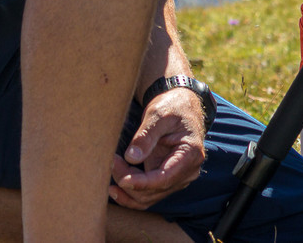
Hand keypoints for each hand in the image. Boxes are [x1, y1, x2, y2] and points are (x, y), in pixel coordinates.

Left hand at [110, 88, 206, 209]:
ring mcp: (178, 178)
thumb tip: (132, 158)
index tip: (121, 179)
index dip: (141, 183)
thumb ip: (146, 135)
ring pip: (148, 197)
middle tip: (112, 160)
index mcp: (190, 153)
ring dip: (127, 187)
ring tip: (113, 166)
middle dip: (129, 180)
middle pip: (154, 190)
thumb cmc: (172, 107)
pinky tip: (115, 188)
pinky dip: (131, 195)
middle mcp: (188, 171)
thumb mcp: (159, 115)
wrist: (181, 106)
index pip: (164, 178)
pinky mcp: (167, 180)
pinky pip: (148, 196)